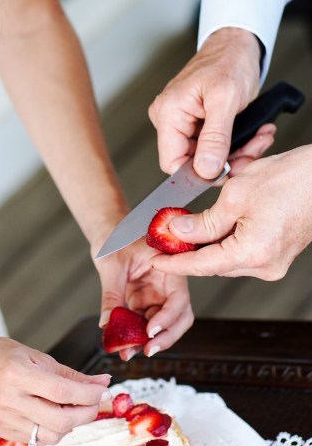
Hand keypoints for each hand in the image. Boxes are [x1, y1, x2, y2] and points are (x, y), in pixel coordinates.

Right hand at [0, 330, 111, 444]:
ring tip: (73, 407)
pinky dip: (52, 428)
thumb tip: (102, 383)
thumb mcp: (37, 356)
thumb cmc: (3, 355)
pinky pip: (36, 438)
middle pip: (59, 419)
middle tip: (95, 401)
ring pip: (50, 435)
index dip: (88, 394)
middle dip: (86, 413)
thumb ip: (70, 374)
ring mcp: (3, 418)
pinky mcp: (1, 431)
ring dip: (70, 424)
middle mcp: (8, 399)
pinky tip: (53, 412)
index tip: (104, 390)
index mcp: (16, 374)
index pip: (61, 391)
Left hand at [93, 239, 192, 359]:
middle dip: (166, 336)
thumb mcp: (111, 266)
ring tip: (129, 352)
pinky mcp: (145, 302)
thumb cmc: (115, 239)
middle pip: (179, 316)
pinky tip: (124, 345)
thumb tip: (107, 325)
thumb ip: (111, 296)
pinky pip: (146, 323)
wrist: (108, 233)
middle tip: (147, 350)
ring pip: (163, 325)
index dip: (168, 317)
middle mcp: (168, 284)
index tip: (151, 330)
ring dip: (149, 341)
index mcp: (168, 267)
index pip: (178, 298)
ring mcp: (157, 294)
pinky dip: (137, 336)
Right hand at [149, 27, 273, 178]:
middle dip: (228, 161)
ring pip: (207, 157)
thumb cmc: (228, 61)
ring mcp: (184, 123)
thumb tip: (205, 169)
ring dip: (238, 153)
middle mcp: (170, 120)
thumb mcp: (225, 100)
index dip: (199, 173)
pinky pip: (215, 147)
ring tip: (259, 137)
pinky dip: (238, 145)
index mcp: (168, 113)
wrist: (235, 46)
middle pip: (193, 162)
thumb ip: (215, 137)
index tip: (227, 169)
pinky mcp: (198, 124)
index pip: (172, 163)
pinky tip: (254, 133)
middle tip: (253, 149)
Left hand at [150, 145, 311, 279]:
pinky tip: (211, 225)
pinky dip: (224, 240)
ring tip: (184, 226)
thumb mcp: (235, 195)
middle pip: (213, 264)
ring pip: (226, 258)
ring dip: (205, 243)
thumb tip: (178, 231)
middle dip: (187, 250)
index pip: (201, 265)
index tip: (154, 260)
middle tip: (163, 237)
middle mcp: (265, 266)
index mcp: (253, 253)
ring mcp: (273, 263)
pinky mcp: (277, 254)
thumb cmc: (290, 180)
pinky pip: (241, 252)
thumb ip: (203, 221)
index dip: (174, 262)